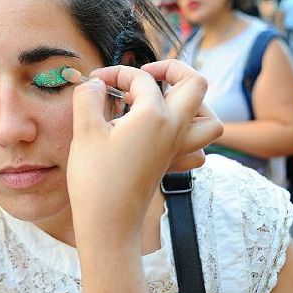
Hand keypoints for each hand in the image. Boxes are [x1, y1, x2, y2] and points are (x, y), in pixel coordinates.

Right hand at [66, 61, 215, 246]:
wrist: (108, 223)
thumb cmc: (95, 178)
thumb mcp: (85, 131)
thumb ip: (88, 97)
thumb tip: (93, 83)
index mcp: (154, 115)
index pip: (141, 79)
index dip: (116, 73)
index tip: (96, 81)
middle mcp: (174, 129)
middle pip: (195, 85)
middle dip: (173, 69)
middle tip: (147, 73)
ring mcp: (178, 148)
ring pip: (208, 118)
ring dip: (190, 102)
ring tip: (162, 101)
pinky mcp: (173, 164)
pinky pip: (199, 146)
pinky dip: (190, 134)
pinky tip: (164, 133)